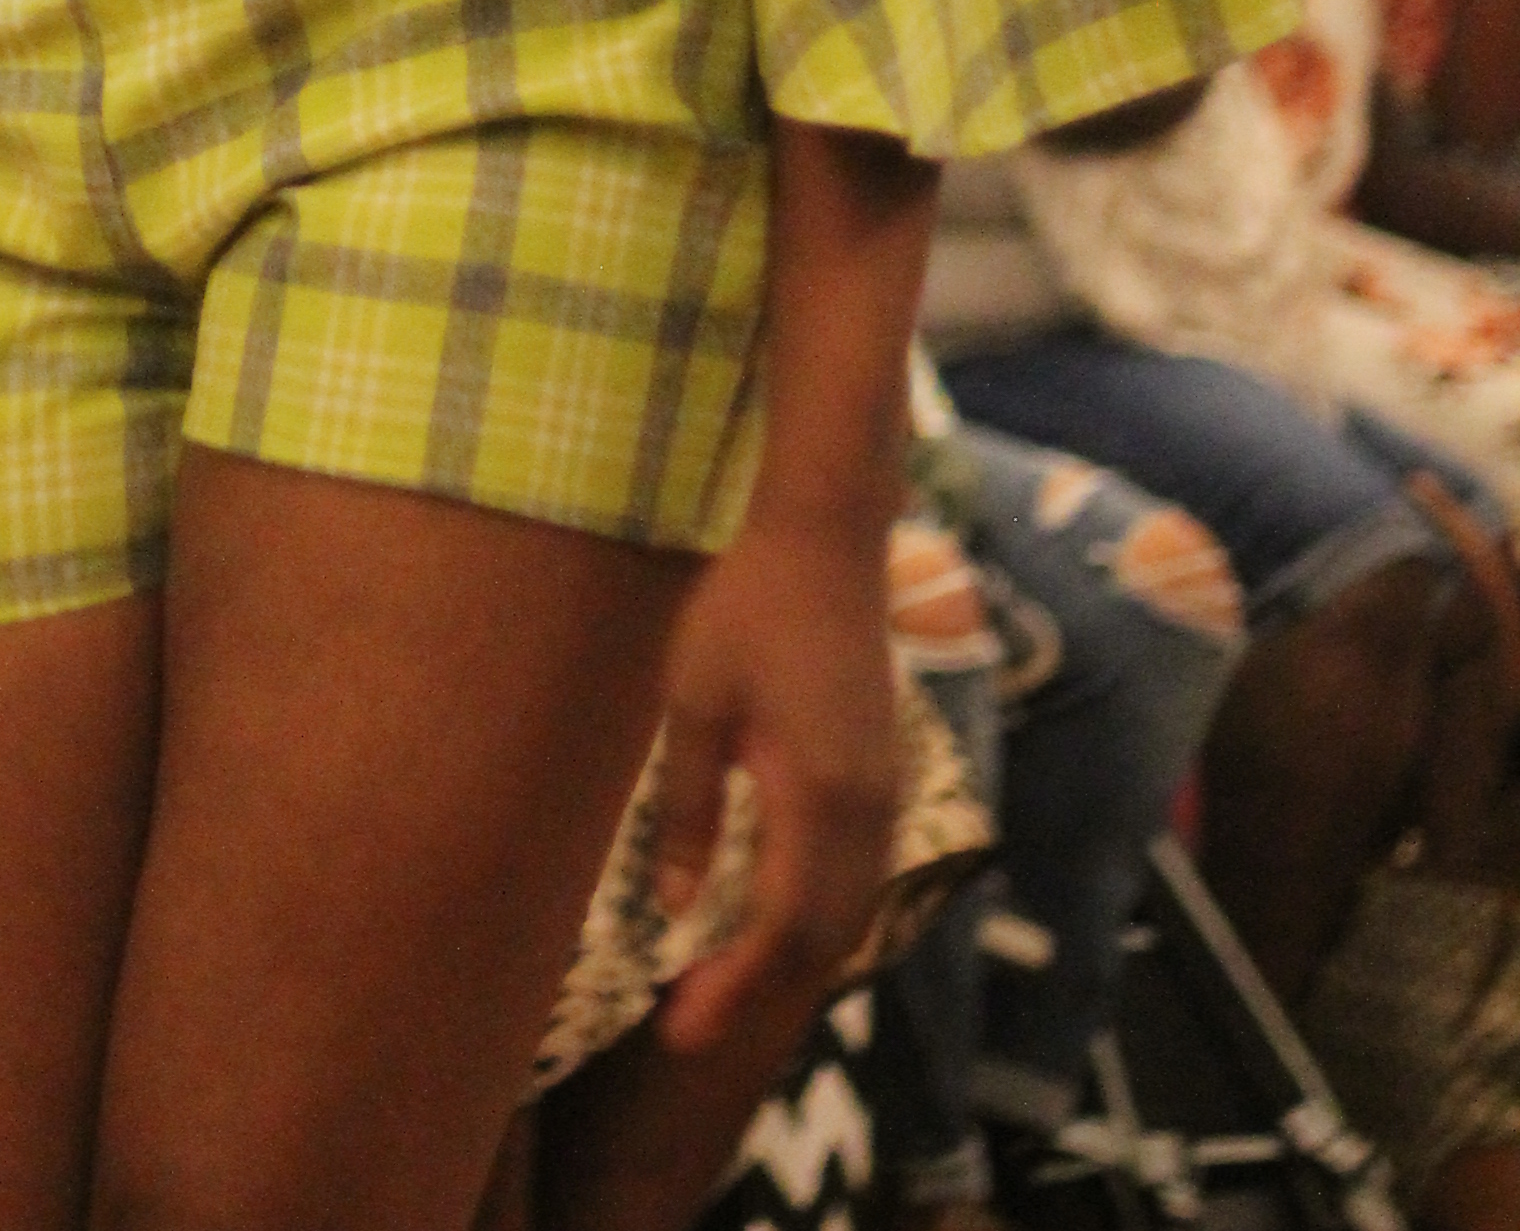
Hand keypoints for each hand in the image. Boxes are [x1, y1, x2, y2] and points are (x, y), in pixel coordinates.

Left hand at [650, 518, 899, 1057]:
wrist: (826, 536)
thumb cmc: (747, 605)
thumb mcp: (695, 704)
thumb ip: (688, 811)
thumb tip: (675, 909)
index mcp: (820, 795)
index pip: (783, 926)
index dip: (736, 985)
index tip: (682, 1026)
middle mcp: (869, 810)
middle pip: (825, 937)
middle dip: (760, 989)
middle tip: (688, 1023)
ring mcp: (887, 794)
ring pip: (851, 913)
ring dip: (791, 958)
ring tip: (721, 986)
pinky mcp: (885, 776)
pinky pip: (860, 877)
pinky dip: (818, 919)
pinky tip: (771, 924)